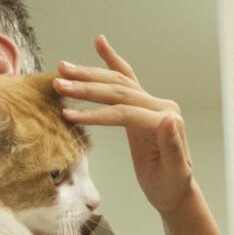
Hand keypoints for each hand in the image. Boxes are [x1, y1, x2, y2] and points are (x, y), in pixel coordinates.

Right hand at [54, 35, 195, 214]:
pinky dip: (112, 62)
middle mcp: (161, 106)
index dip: (97, 114)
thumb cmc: (171, 186)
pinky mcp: (142, 106)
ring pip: (118, 83)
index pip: (126, 112)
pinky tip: (99, 43)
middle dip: (87, 88)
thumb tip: (169, 118)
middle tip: (58, 84)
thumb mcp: (174, 172)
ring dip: (90, 74)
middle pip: (120, 91)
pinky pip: (125, 80)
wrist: (175, 190)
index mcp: (167, 120)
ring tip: (62, 68)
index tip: (69, 116)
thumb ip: (173, 146)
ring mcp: (152, 104)